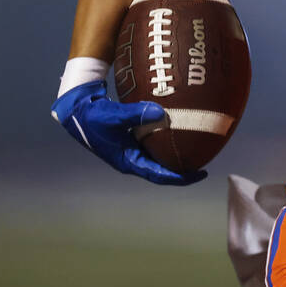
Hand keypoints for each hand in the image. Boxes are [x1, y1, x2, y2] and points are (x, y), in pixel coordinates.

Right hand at [51, 80, 205, 184]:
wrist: (78, 109)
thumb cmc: (93, 116)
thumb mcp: (113, 116)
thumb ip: (135, 115)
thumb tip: (161, 112)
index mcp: (129, 161)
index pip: (159, 175)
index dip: (181, 177)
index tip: (201, 173)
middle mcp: (133, 158)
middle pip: (163, 168)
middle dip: (184, 167)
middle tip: (206, 160)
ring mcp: (133, 149)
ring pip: (160, 155)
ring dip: (177, 152)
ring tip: (199, 146)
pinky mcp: (133, 138)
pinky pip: (156, 141)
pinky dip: (169, 137)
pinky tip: (183, 126)